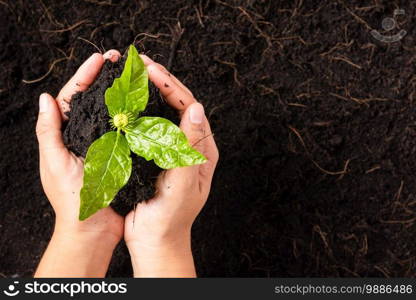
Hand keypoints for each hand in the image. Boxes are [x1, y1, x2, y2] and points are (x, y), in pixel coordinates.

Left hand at [35, 50, 122, 276]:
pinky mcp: (120, 155)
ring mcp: (104, 144)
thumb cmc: (71, 200)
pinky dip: (133, 115)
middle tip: (120, 61)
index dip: (86, 76)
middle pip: (94, 100)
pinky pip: (126, 130)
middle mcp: (85, 136)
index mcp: (66, 135)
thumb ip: (49, 133)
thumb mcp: (55, 164)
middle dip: (105, 78)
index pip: (74, 98)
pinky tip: (144, 104)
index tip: (100, 59)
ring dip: (121, 92)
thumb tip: (45, 99)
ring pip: (112, 112)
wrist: (94, 228)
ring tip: (133, 76)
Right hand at [124, 55, 218, 276]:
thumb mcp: (183, 182)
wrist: (154, 239)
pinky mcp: (156, 156)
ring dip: (150, 93)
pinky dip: (139, 111)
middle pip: (177, 106)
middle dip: (161, 82)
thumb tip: (196, 108)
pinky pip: (149, 127)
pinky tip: (127, 101)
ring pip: (162, 114)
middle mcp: (190, 146)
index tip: (152, 69)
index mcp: (203, 150)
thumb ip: (189, 147)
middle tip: (141, 62)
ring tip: (134, 74)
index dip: (172, 86)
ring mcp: (172, 150)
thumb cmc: (171, 217)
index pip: (189, 109)